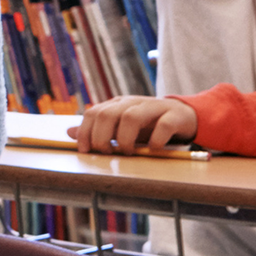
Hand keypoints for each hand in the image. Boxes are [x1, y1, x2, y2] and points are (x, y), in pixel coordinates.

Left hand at [73, 95, 199, 153]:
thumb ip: (97, 129)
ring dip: (125, 138)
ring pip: (131, 117)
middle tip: (107, 152)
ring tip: (128, 152)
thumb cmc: (149, 123)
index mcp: (118, 104)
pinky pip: (163, 125)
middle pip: (108, 114)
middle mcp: (133, 103)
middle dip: (102, 136)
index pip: (93, 112)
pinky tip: (153, 149)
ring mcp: (154, 107)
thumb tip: (70, 133)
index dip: (85, 131)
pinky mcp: (174, 116)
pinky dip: (156, 139)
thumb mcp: (121, 126)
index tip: (85, 150)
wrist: (185, 116)